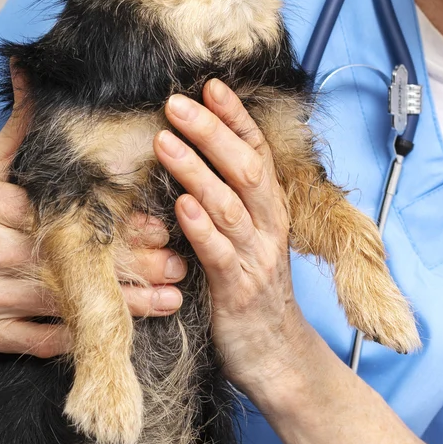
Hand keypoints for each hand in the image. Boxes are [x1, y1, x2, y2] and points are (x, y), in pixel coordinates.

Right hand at [0, 72, 185, 356]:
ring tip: (170, 300)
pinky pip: (40, 340)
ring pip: (63, 303)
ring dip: (122, 307)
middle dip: (131, 266)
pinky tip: (124, 331)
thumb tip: (30, 66)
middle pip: (70, 260)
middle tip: (179, 265)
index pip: (66, 214)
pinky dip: (82, 335)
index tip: (161, 225)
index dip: (117, 222)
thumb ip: (20, 125)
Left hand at [155, 80, 308, 389]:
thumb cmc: (249, 292)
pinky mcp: (237, 291)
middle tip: (176, 102)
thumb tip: (190, 157)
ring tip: (166, 141)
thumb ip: (226, 200)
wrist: (276, 357)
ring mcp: (255, 258)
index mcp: (270, 209)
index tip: (212, 85)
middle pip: (244, 168)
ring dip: (197, 170)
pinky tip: (181, 205)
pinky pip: (219, 254)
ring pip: (229, 204)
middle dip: (211, 131)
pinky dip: (201, 227)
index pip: (257, 151)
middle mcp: (268, 226)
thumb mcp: (246, 238)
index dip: (235, 117)